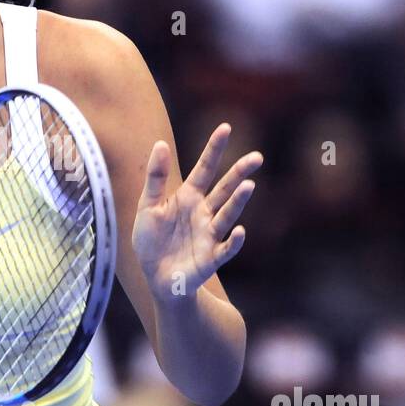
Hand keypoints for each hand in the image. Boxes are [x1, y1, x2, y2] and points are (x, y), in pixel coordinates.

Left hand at [132, 123, 261, 301]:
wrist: (155, 277)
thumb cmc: (152, 241)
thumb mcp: (147, 206)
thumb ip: (155, 177)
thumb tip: (161, 144)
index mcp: (188, 197)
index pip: (204, 168)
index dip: (214, 149)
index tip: (225, 127)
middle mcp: (204, 212)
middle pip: (224, 188)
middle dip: (240, 172)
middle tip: (257, 157)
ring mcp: (209, 235)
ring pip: (227, 214)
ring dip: (238, 201)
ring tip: (249, 185)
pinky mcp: (211, 258)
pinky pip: (226, 249)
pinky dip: (234, 241)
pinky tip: (240, 231)